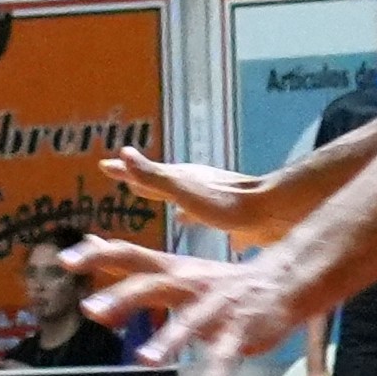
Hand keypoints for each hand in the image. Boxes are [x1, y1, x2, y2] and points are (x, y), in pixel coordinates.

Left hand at [65, 237, 300, 375]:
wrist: (284, 280)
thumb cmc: (221, 279)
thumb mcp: (176, 265)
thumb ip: (134, 260)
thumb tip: (92, 242)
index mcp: (172, 270)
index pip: (129, 254)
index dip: (97, 256)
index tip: (66, 261)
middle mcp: (190, 285)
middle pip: (152, 285)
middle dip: (122, 297)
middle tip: (93, 310)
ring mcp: (215, 308)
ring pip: (188, 322)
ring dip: (167, 340)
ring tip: (146, 360)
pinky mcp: (240, 332)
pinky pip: (225, 357)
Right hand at [98, 147, 290, 248]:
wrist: (272, 213)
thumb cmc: (226, 204)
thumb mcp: (182, 190)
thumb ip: (153, 176)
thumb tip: (123, 152)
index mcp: (182, 181)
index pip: (145, 174)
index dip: (125, 171)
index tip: (104, 165)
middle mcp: (196, 187)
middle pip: (162, 182)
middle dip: (141, 180)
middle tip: (122, 176)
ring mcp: (213, 200)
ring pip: (182, 196)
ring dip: (166, 197)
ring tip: (157, 200)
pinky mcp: (229, 217)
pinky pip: (202, 215)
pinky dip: (191, 216)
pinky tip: (193, 222)